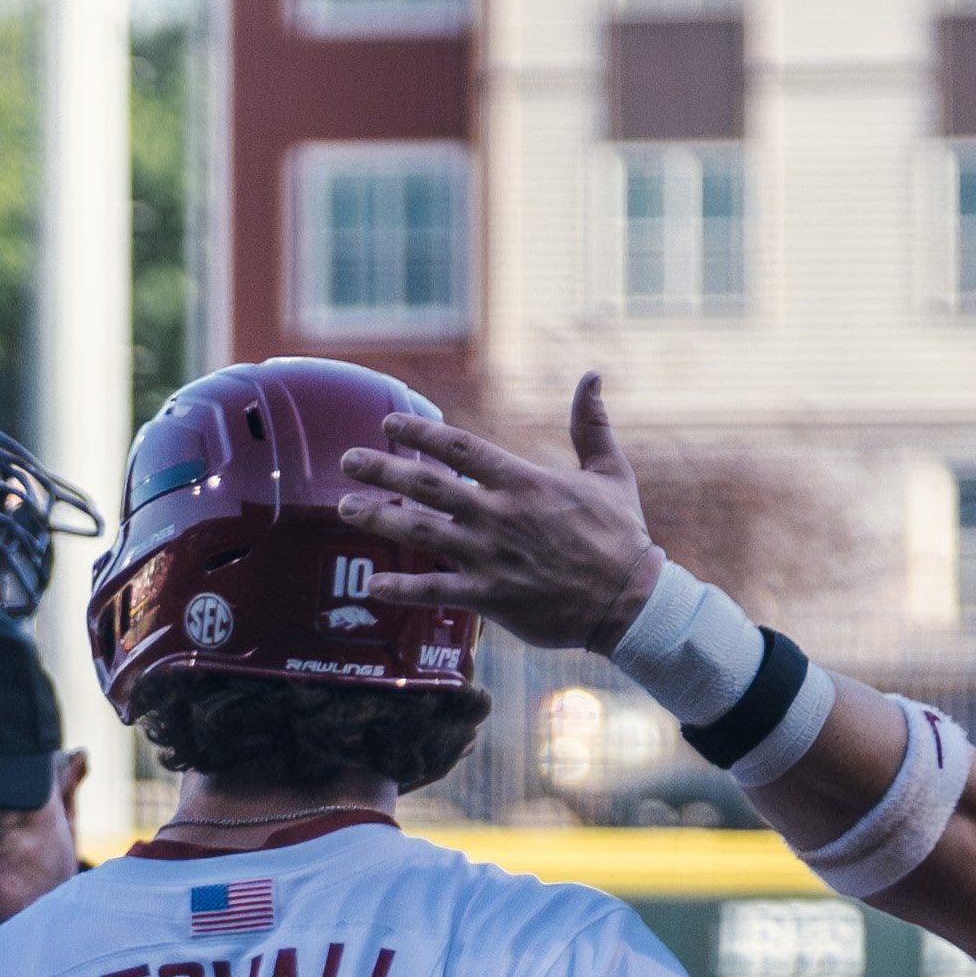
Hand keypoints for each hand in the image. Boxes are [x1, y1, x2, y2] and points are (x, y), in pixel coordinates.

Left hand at [328, 375, 669, 651]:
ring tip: (345, 508)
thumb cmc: (621, 535)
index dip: (419, 431)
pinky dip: (403, 589)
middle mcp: (499, 514)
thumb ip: (591, 424)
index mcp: (524, 480)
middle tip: (346, 460)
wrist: (630, 600)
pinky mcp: (491, 597)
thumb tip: (593, 376)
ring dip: (379, 519)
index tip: (387, 423)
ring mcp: (491, 556)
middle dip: (382, 469)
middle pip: (427, 485)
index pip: (459, 448)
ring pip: (422, 532)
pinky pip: (437, 590)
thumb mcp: (611, 472)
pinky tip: (373, 586)